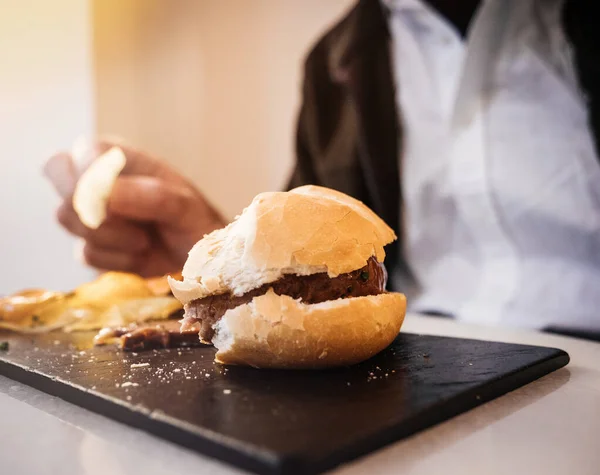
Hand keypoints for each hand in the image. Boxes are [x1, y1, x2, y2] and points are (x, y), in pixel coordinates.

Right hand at [44, 139, 225, 276]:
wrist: (201, 262)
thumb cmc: (196, 223)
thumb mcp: (186, 207)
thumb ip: (152, 196)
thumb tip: (105, 194)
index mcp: (123, 157)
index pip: (86, 151)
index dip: (93, 176)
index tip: (114, 200)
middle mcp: (101, 179)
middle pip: (56, 170)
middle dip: (84, 202)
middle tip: (114, 219)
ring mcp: (93, 212)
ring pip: (66, 215)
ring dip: (107, 235)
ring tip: (144, 240)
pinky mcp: (93, 245)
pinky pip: (85, 252)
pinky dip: (115, 260)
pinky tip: (139, 255)